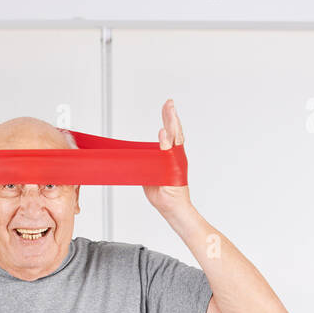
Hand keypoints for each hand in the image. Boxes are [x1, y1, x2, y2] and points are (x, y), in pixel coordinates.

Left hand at [142, 99, 193, 217]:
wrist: (173, 209)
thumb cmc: (164, 196)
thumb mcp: (151, 175)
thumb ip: (147, 164)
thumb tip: (136, 158)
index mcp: (171, 156)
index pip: (171, 134)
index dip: (169, 119)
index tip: (167, 105)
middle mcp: (176, 157)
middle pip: (175, 132)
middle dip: (171, 116)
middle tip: (169, 103)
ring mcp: (176, 163)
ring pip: (174, 140)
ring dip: (171, 124)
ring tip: (169, 111)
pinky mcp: (174, 171)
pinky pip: (168, 155)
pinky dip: (165, 144)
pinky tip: (162, 134)